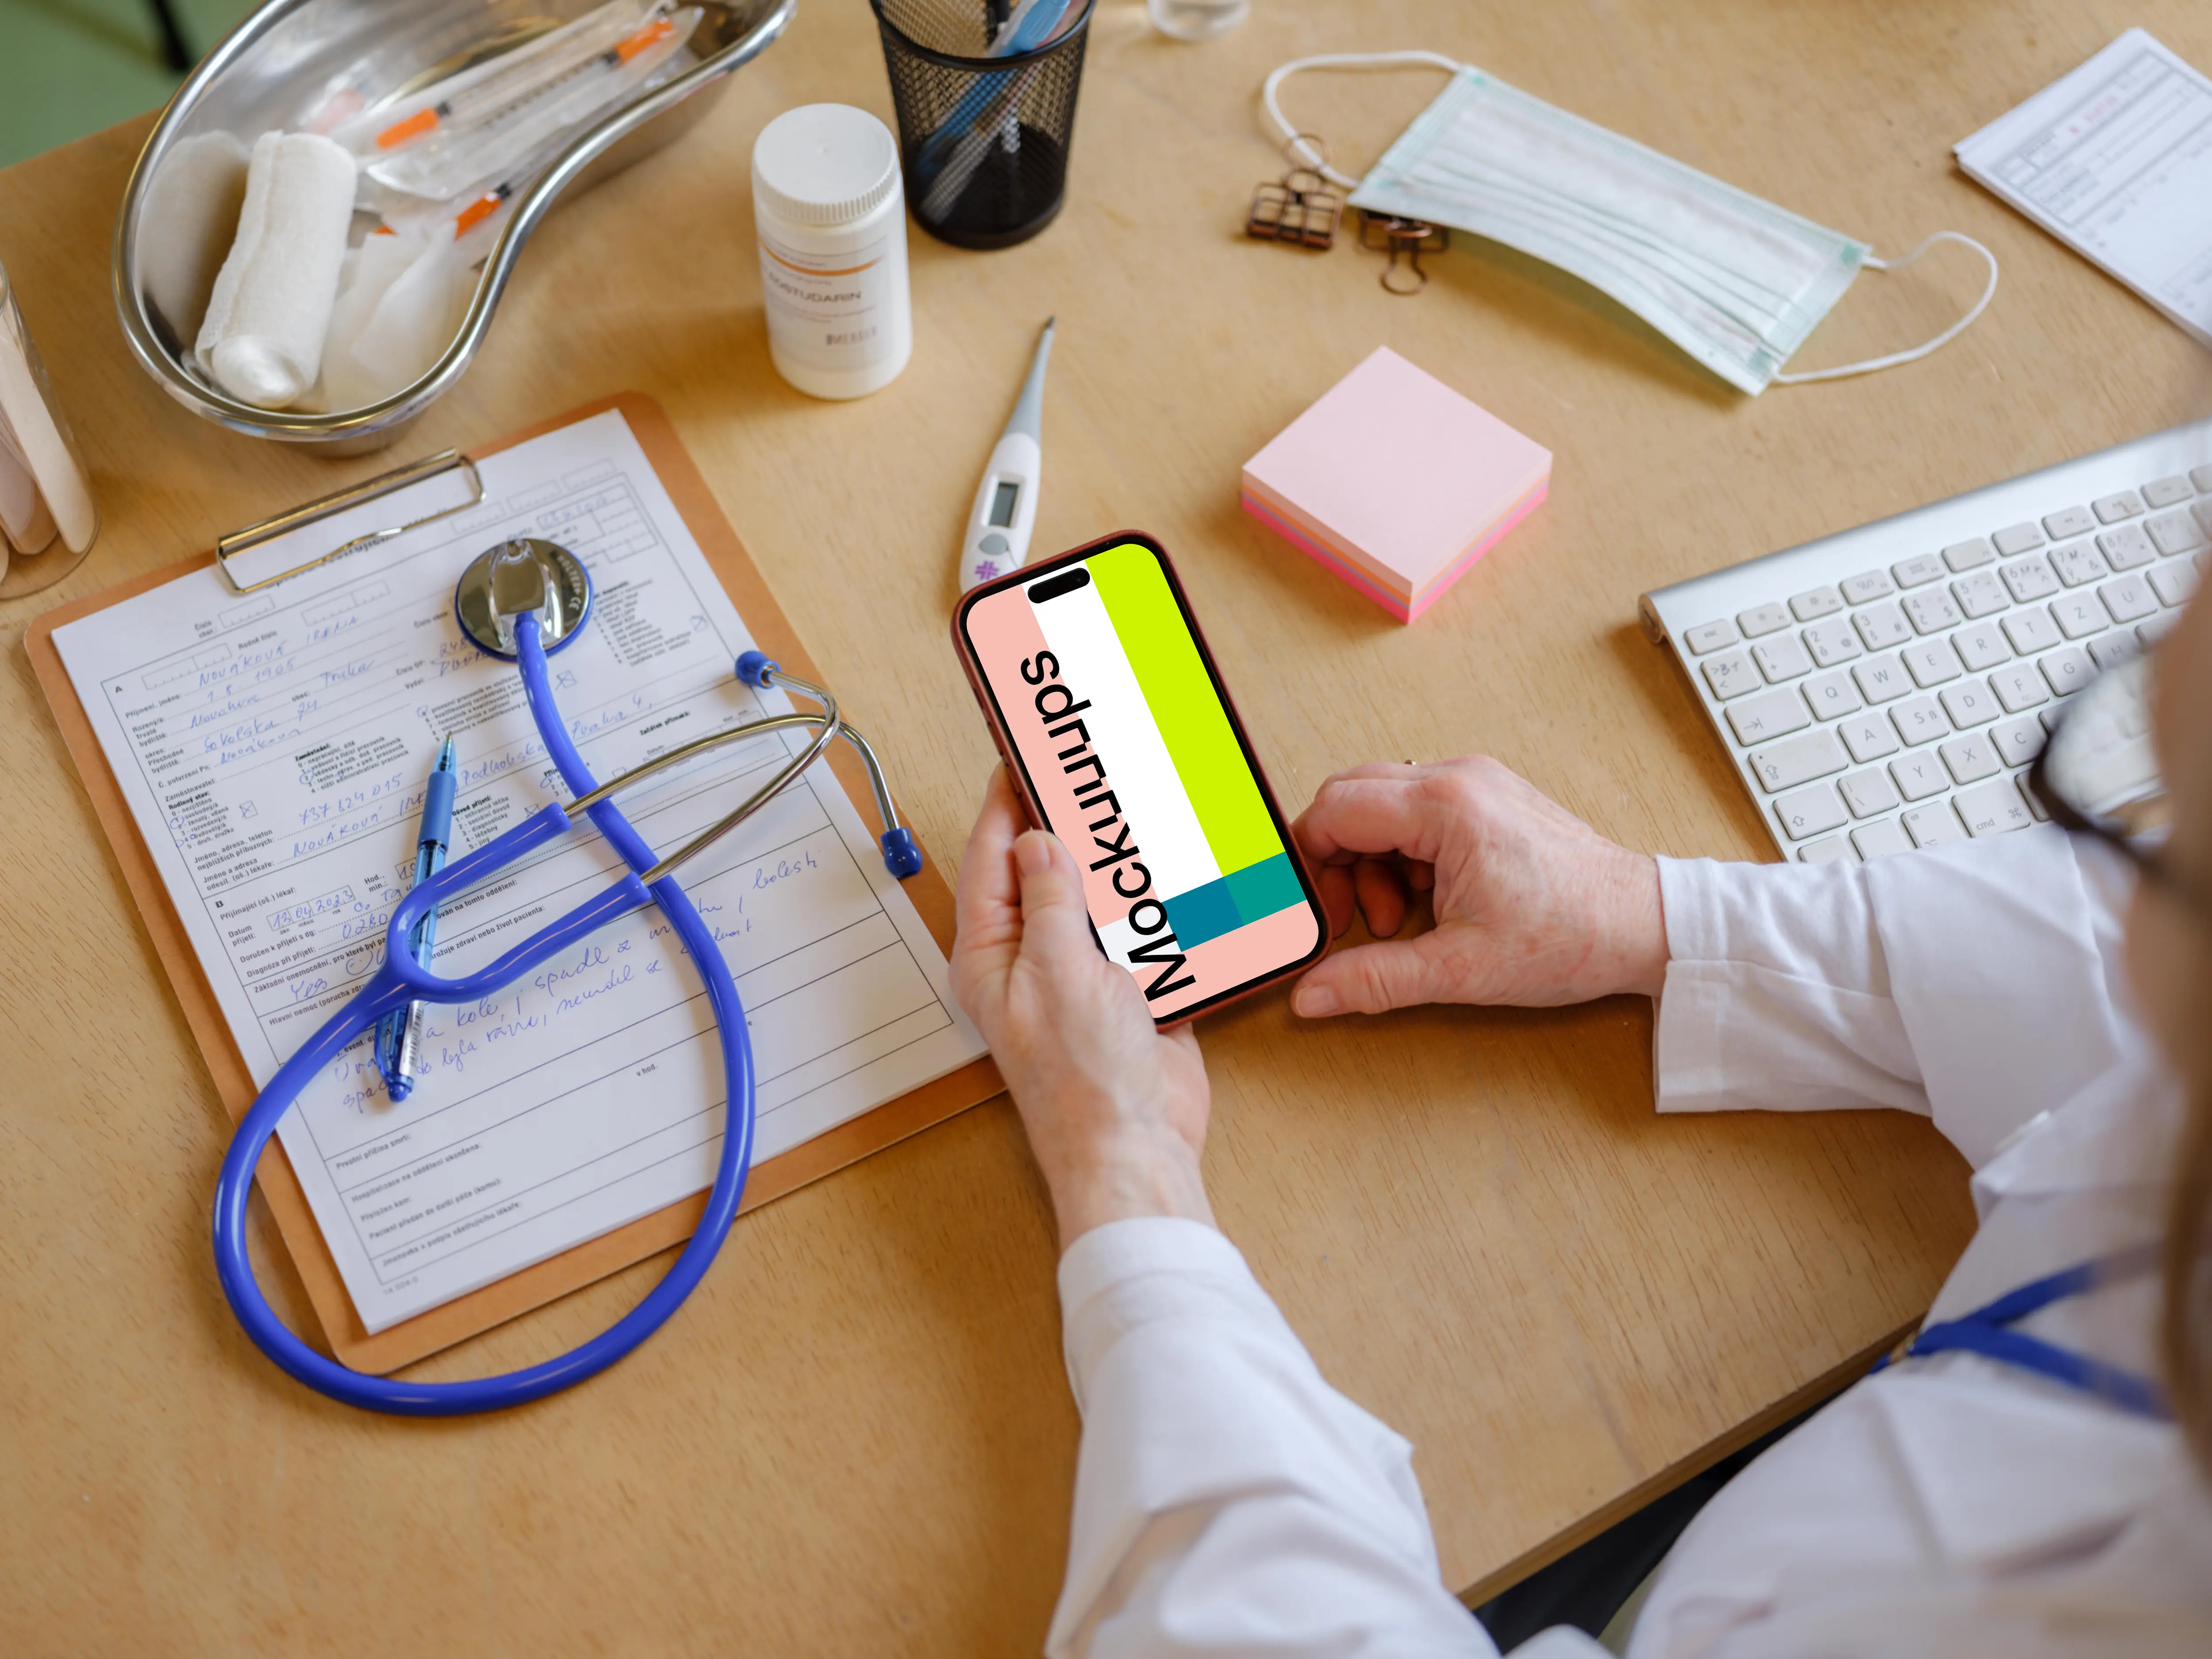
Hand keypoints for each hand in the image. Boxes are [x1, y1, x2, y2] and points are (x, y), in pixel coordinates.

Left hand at [950, 767, 1214, 1248]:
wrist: (1138, 1146)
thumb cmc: (1081, 1081)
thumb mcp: (1057, 972)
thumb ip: (1049, 901)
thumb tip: (1036, 842)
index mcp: (992, 956)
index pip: (989, 860)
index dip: (1003, 804)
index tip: (1017, 755)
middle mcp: (1031, 960)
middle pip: (1041, 871)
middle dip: (1061, 822)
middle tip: (1078, 768)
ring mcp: (1081, 973)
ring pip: (1091, 895)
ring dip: (1111, 857)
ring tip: (1123, 803)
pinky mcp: (1129, 988)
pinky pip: (1137, 928)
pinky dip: (1152, 899)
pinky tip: (1166, 866)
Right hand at [1288, 757, 1664, 1016]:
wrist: (1642, 925)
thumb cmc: (1570, 936)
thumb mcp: (1460, 968)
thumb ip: (1375, 978)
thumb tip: (1312, 994)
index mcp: (1446, 806)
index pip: (1335, 809)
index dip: (1309, 862)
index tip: (1315, 910)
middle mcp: (1458, 779)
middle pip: (1351, 799)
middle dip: (1338, 863)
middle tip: (1353, 920)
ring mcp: (1476, 785)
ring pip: (1382, 807)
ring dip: (1373, 865)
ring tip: (1402, 920)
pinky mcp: (1488, 801)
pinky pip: (1417, 814)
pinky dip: (1405, 858)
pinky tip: (1429, 903)